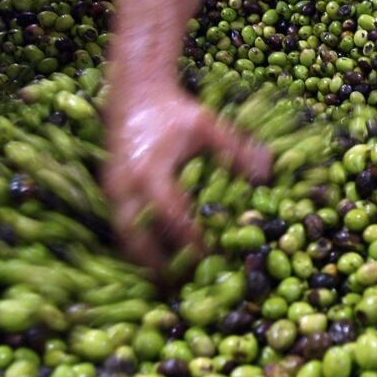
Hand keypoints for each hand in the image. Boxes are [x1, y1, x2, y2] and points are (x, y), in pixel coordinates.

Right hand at [102, 82, 271, 271]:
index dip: (191, 241)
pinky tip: (156, 258)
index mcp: (150, 171)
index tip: (212, 259)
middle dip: (159, 265)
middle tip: (184, 286)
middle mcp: (125, 185)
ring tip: (168, 282)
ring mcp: (113, 189)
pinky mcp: (110, 189)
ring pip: (124, 237)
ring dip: (144, 261)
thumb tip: (266, 174)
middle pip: (137, 238)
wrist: (135, 90)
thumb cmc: (175, 110)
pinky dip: (137, 244)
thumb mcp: (208, 126)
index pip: (171, 217)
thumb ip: (236, 150)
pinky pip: (121, 226)